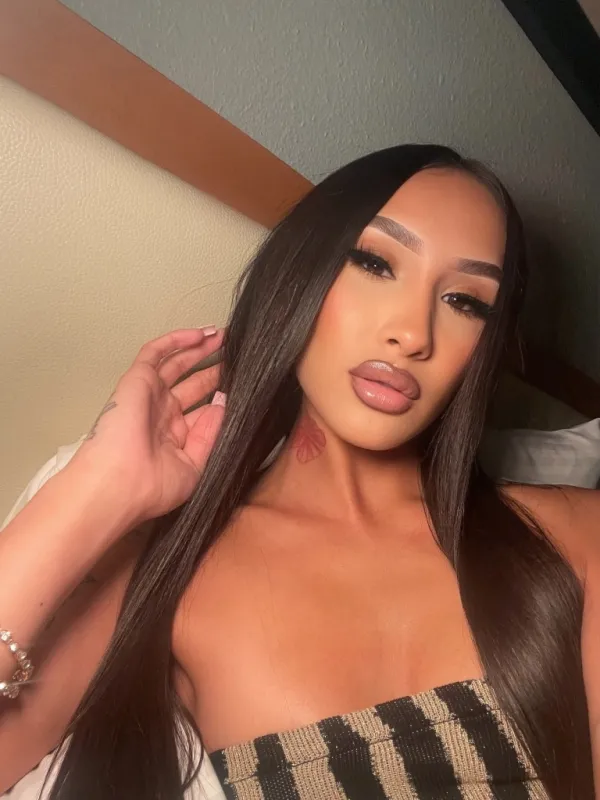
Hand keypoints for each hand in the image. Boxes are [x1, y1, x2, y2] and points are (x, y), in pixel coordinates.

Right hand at [69, 327, 225, 526]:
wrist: (120, 484)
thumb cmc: (151, 487)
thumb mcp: (194, 466)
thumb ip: (209, 435)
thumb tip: (222, 405)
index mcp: (173, 437)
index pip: (201, 409)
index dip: (220, 395)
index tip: (244, 384)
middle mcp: (161, 414)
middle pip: (193, 382)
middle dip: (214, 367)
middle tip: (237, 353)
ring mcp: (150, 395)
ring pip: (177, 363)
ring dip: (199, 348)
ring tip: (224, 336)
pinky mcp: (138, 380)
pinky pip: (156, 352)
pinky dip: (176, 339)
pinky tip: (201, 333)